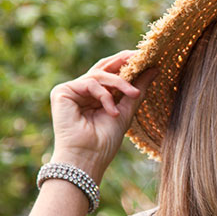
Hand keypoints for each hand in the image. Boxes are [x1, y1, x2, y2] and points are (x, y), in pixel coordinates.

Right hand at [50, 52, 155, 181]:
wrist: (87, 159)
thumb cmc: (104, 142)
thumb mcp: (127, 111)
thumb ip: (138, 90)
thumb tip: (154, 69)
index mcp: (96, 96)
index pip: (111, 73)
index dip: (126, 65)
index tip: (147, 59)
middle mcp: (82, 91)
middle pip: (103, 68)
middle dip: (122, 61)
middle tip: (139, 57)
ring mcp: (71, 90)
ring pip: (99, 74)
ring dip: (120, 83)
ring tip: (133, 95)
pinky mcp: (62, 92)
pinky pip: (89, 83)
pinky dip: (104, 96)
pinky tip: (113, 112)